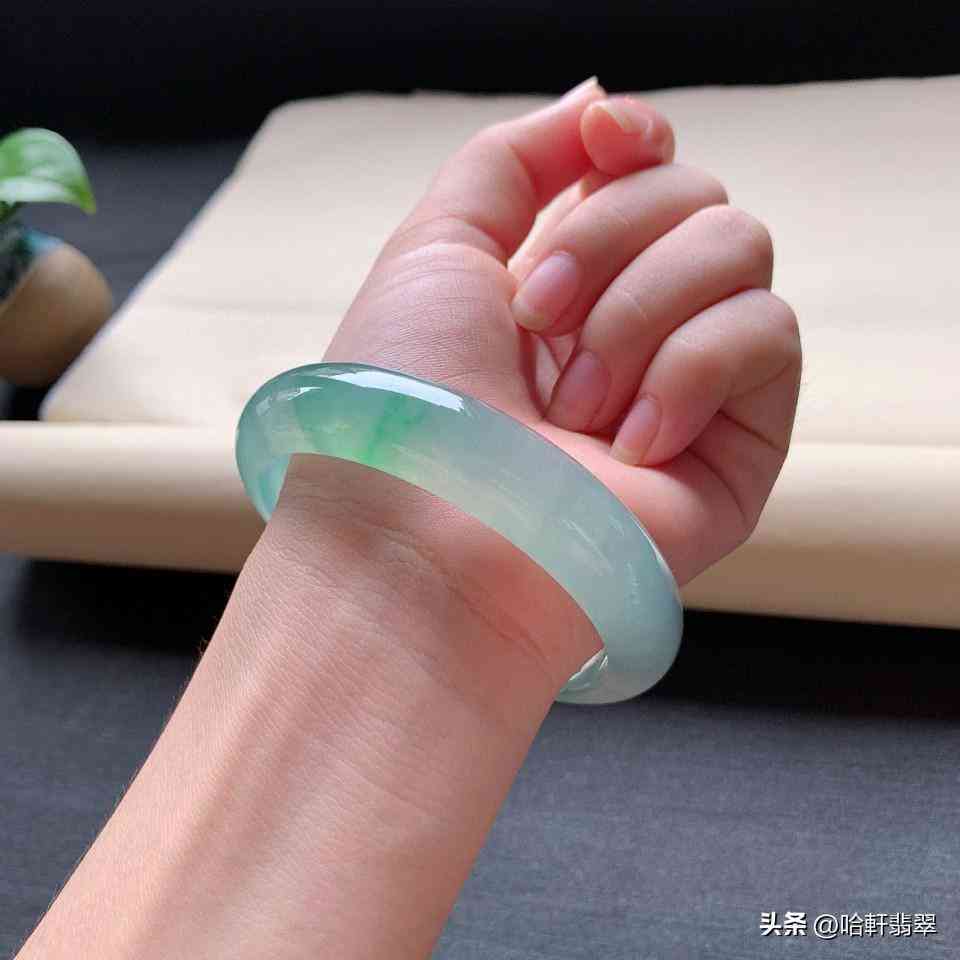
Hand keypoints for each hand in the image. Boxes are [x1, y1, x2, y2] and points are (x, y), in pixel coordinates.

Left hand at [321, 78, 800, 587]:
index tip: (605, 146)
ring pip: (740, 249)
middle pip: (696, 195)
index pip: (648, 172)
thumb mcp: (436, 247)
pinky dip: (689, 370)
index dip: (638, 144)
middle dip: (606, 240)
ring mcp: (691, 383)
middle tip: (535, 324)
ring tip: (575, 402)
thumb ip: (513, 160)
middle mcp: (633, 324)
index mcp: (566, 281)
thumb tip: (602, 108)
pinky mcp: (741, 443)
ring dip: (639, 310)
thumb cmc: (412, 400)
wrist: (432, 540)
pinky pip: (768, 334)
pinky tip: (631, 442)